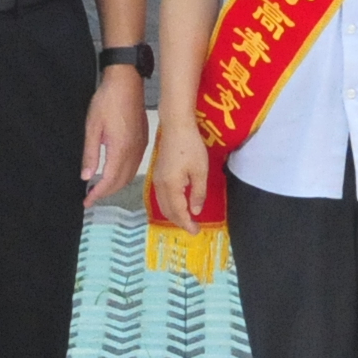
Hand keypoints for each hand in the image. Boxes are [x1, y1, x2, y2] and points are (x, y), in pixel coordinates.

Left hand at [82, 67, 148, 208]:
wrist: (127, 82)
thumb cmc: (108, 100)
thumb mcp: (92, 127)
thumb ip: (90, 154)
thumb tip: (86, 176)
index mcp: (120, 149)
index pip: (109, 180)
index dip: (97, 194)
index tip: (87, 201)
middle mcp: (134, 151)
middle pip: (121, 182)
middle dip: (106, 193)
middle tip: (91, 197)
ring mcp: (141, 146)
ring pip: (130, 175)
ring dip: (116, 185)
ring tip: (101, 188)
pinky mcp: (143, 140)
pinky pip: (135, 165)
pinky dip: (125, 174)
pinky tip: (115, 172)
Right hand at [149, 117, 208, 232]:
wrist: (176, 125)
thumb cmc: (190, 146)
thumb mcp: (200, 171)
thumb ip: (198, 193)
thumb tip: (195, 211)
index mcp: (170, 186)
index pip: (178, 212)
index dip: (187, 224)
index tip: (196, 231)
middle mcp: (160, 185)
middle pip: (167, 211)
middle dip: (179, 222)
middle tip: (193, 228)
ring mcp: (157, 179)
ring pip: (163, 204)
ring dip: (174, 214)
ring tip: (187, 219)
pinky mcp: (158, 173)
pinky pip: (162, 196)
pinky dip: (170, 205)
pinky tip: (179, 204)